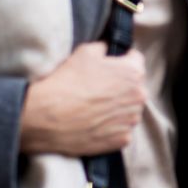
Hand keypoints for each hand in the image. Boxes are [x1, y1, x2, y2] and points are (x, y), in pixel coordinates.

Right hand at [17, 42, 145, 156]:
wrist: (48, 117)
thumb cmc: (68, 81)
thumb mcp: (85, 52)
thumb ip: (103, 48)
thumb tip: (107, 50)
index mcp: (133, 71)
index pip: (136, 61)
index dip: (122, 61)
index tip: (111, 67)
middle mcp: (139, 96)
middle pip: (134, 87)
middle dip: (121, 87)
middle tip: (98, 90)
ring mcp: (131, 120)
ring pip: (129, 110)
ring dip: (118, 108)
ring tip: (95, 108)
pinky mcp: (122, 139)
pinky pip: (122, 130)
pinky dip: (111, 127)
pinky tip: (94, 123)